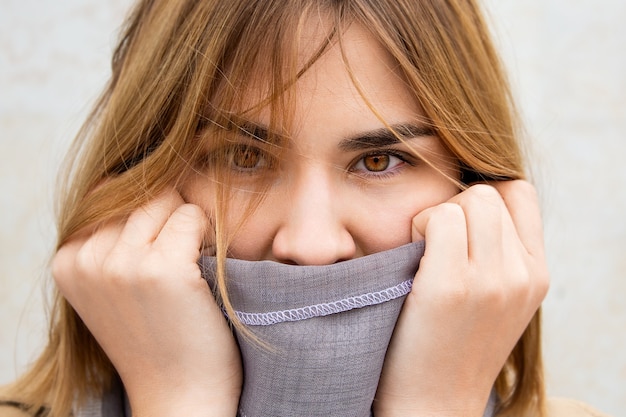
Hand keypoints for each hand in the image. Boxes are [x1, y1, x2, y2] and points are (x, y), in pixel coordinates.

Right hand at [52, 189, 241, 416]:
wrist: (178, 395)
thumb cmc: (154, 338)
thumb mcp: (111, 288)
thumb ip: (109, 240)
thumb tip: (131, 179)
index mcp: (67, 261)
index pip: (109, 198)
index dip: (146, 221)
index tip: (155, 258)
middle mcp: (88, 259)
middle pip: (140, 196)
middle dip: (167, 218)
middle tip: (179, 261)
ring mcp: (123, 264)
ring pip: (167, 201)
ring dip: (187, 225)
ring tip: (189, 267)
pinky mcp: (164, 269)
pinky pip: (193, 216)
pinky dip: (206, 234)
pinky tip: (202, 272)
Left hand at [373, 181, 548, 416]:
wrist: (433, 402)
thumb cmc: (454, 344)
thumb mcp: (498, 299)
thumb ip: (500, 252)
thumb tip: (473, 202)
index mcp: (537, 274)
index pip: (519, 193)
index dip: (485, 199)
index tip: (461, 227)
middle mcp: (522, 274)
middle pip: (487, 192)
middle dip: (456, 207)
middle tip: (437, 245)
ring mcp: (491, 280)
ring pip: (466, 199)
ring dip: (436, 216)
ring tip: (425, 252)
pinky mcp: (451, 286)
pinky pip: (438, 217)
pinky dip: (419, 227)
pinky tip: (413, 260)